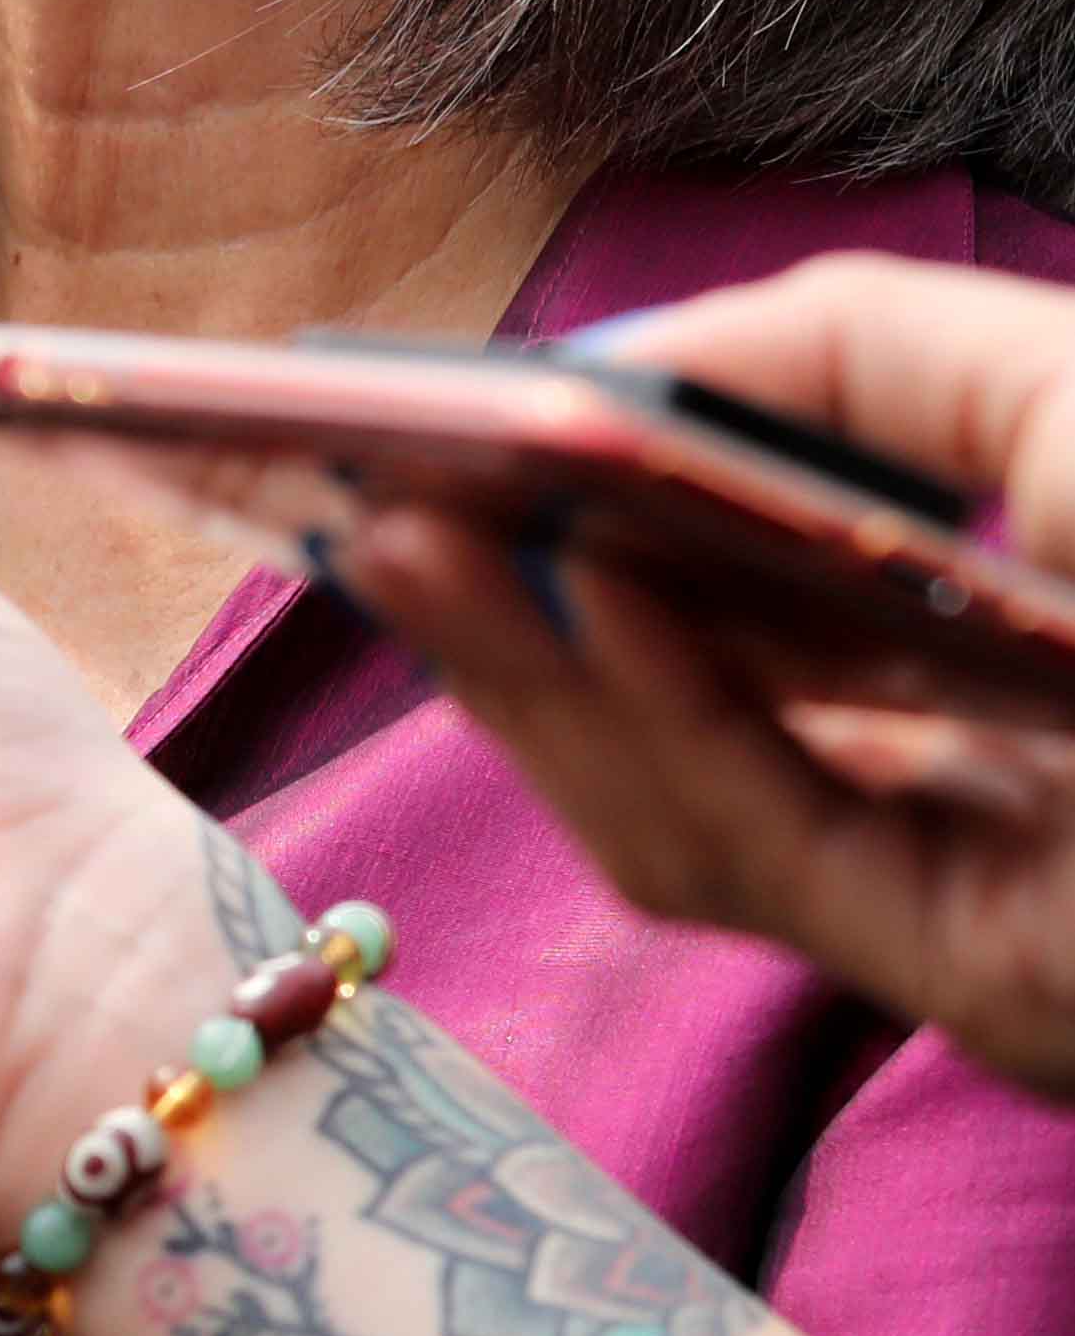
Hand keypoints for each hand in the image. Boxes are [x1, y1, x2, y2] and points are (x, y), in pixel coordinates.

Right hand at [336, 254, 1074, 1097]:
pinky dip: (649, 720)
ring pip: (673, 813)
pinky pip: (769, 862)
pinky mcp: (999, 985)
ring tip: (398, 522)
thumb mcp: (1061, 402)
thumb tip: (612, 378)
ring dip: (517, 663)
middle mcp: (966, 797)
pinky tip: (588, 596)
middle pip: (659, 721)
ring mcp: (982, 908)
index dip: (542, 540)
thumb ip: (848, 350)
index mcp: (974, 668)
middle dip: (485, 609)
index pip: (714, 622)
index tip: (384, 453)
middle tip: (333, 490)